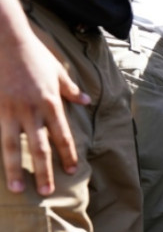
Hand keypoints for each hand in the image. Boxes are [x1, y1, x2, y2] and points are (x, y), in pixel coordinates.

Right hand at [0, 26, 89, 194]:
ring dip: (15, 169)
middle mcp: (31, 111)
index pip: (63, 137)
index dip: (67, 156)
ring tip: (17, 188)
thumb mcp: (58, 71)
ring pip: (12, 146)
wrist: (5, 39)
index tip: (70, 172)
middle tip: (46, 192)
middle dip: (44, 171)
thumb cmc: (33, 55)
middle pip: (39, 148)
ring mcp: (9, 110)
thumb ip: (71, 90)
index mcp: (51, 104)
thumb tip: (86, 101)